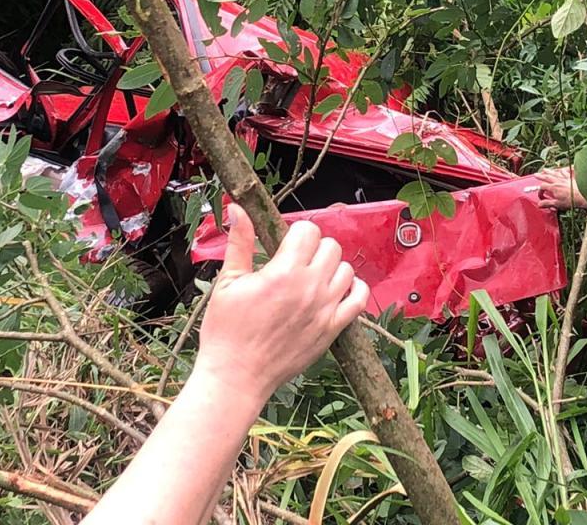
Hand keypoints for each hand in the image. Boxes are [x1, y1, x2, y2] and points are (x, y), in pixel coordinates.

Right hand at [194, 203, 368, 403]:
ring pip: (347, 270)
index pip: (308, 230)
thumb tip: (237, 209)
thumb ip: (239, 243)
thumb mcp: (227, 282)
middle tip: (296, 262)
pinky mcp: (332, 330)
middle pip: (331, 246)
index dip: (296, 233)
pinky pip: (360, 300)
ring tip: (311, 278)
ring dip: (331, 268)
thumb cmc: (226, 331)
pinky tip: (336, 290)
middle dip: (314, 248)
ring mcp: (325, 310)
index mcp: (283, 272)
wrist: (236, 376)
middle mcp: (310, 288)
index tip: (285, 245)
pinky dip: (354, 289)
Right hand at [532, 167, 586, 210]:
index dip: (540, 191)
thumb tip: (540, 204)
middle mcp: (558, 181)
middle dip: (541, 176)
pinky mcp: (571, 177)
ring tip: (545, 169)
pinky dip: (562, 170)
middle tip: (536, 174)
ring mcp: (565, 178)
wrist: (584, 196)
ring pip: (555, 173)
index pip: (543, 187)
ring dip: (549, 171)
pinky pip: (566, 171)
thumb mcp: (558, 204)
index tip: (541, 195)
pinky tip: (561, 169)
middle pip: (547, 177)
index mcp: (554, 188)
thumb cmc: (572, 200)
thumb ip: (548, 203)